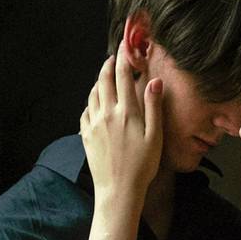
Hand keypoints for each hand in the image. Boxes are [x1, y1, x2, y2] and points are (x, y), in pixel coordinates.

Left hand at [80, 48, 162, 200]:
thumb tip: (155, 81)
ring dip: (98, 82)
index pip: (123, 75)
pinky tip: (95, 104)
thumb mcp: (155, 137)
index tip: (125, 48)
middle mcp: (107, 113)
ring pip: (92, 94)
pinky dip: (90, 102)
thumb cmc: (142, 167)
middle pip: (103, 80)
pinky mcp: (86, 136)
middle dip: (108, 65)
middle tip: (113, 59)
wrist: (118, 191)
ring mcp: (94, 124)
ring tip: (104, 79)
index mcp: (127, 111)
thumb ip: (154, 107)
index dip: (124, 58)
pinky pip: (85, 111)